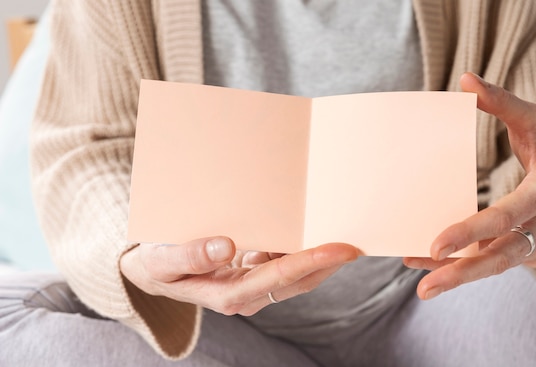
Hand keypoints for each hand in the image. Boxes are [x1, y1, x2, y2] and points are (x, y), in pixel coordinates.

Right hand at [121, 237, 358, 314]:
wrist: (154, 272)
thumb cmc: (157, 265)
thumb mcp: (162, 261)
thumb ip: (190, 255)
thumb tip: (226, 247)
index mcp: (228, 295)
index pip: (278, 277)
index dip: (311, 262)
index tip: (340, 248)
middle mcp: (247, 295)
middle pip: (298, 280)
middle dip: (329, 261)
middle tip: (357, 239)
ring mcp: (252, 285)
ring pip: (295, 274)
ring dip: (320, 257)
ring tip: (344, 231)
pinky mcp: (253, 273)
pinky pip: (284, 264)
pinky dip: (301, 249)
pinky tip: (314, 230)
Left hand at [404, 72, 535, 299]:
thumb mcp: (534, 120)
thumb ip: (501, 102)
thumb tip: (465, 79)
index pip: (505, 217)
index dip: (471, 231)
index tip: (436, 244)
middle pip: (501, 257)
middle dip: (462, 275)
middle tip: (424, 291)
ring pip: (496, 265)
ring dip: (458, 276)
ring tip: (424, 286)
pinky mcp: (532, 253)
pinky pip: (495, 262)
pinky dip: (466, 265)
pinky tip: (432, 267)